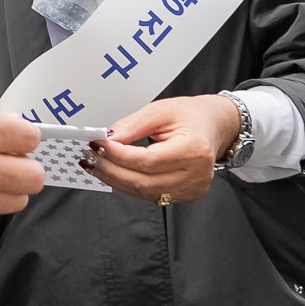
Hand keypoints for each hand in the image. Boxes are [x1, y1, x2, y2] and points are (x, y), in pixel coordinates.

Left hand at [82, 94, 239, 208]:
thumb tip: (109, 139)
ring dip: (116, 180)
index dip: (118, 155)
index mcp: (194, 150)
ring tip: (96, 165)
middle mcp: (196, 175)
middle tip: (90, 156)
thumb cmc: (192, 116)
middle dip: (111, 170)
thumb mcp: (161, 110)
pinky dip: (130, 185)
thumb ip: (132, 125)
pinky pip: (151, 195)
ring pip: (144, 192)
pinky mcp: (186, 195)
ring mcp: (192, 189)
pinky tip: (114, 173)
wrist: (214, 125)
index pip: (147, 160)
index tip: (98, 144)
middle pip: (143, 182)